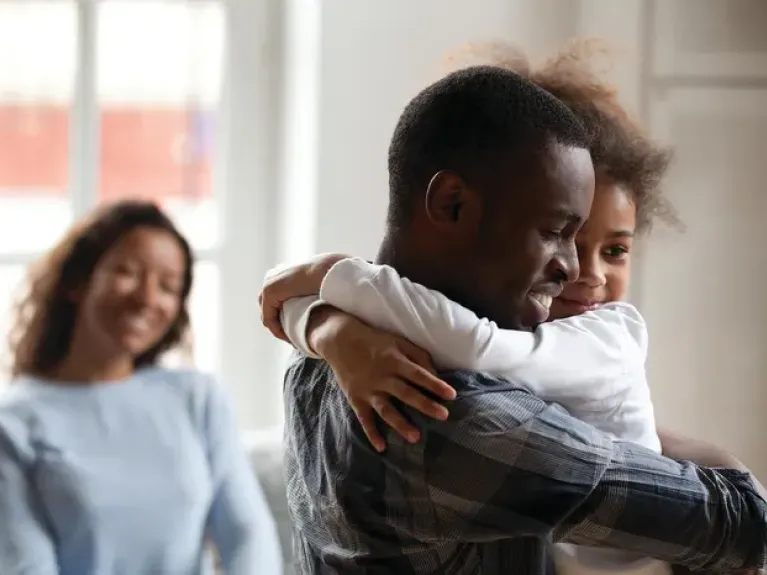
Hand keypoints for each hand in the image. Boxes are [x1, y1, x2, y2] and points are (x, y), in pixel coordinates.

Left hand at [259, 253, 346, 341]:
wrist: (325, 270)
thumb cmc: (326, 278)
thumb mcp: (312, 286)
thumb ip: (306, 294)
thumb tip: (311, 303)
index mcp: (279, 273)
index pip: (274, 301)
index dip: (282, 318)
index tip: (296, 330)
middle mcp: (270, 277)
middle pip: (268, 309)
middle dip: (278, 324)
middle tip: (292, 338)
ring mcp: (268, 284)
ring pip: (267, 315)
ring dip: (278, 329)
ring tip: (292, 340)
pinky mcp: (269, 292)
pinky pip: (269, 318)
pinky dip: (277, 330)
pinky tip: (290, 339)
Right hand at [310, 307, 456, 451]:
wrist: (340, 340)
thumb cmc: (375, 342)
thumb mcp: (398, 341)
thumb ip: (418, 355)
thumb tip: (435, 373)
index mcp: (394, 361)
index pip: (418, 374)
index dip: (435, 384)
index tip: (451, 395)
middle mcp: (382, 377)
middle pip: (406, 393)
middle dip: (425, 405)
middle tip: (443, 416)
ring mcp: (368, 390)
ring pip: (386, 409)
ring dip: (401, 424)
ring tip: (416, 437)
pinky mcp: (356, 399)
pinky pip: (364, 419)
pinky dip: (371, 433)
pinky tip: (381, 447)